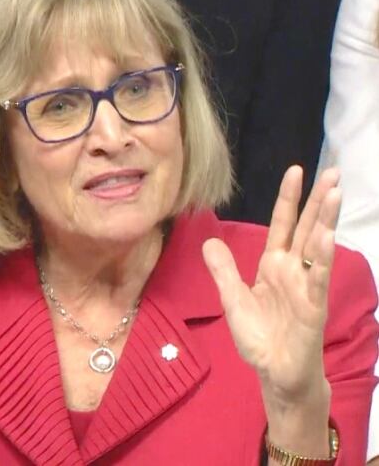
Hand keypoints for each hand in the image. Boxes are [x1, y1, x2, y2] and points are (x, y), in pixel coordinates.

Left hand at [202, 166, 339, 404]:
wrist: (274, 374)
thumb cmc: (259, 338)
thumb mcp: (232, 299)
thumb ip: (223, 270)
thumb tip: (209, 240)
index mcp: (273, 265)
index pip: (282, 225)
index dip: (288, 199)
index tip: (295, 171)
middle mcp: (292, 270)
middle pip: (306, 228)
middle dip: (318, 200)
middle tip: (333, 171)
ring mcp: (305, 287)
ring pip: (316, 247)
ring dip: (326, 220)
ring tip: (335, 192)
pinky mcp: (313, 307)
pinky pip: (316, 278)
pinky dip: (320, 258)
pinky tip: (324, 236)